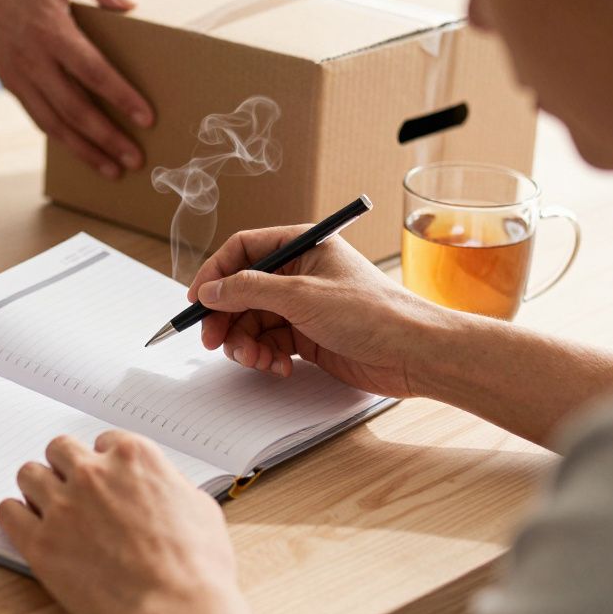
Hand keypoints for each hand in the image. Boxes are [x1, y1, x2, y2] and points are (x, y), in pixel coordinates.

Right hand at [0, 0, 153, 179]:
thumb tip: (131, 4)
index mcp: (51, 31)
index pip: (93, 73)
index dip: (121, 98)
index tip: (147, 118)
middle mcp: (33, 61)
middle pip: (76, 109)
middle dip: (108, 139)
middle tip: (136, 159)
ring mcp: (18, 76)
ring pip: (54, 124)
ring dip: (84, 151)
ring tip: (112, 170)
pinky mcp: (10, 83)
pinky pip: (38, 118)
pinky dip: (61, 139)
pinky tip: (81, 151)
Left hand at [0, 431, 268, 613]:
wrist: (174, 608)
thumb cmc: (196, 566)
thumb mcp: (199, 508)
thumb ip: (171, 487)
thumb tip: (164, 490)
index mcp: (133, 457)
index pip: (102, 442)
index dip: (104, 464)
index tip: (105, 479)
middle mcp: (92, 473)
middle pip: (60, 450)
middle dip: (66, 468)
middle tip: (74, 491)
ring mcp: (63, 505)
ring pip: (28, 475)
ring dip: (37, 488)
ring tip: (48, 508)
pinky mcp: (40, 541)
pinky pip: (7, 512)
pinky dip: (15, 516)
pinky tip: (27, 527)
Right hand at [186, 226, 450, 396]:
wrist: (415, 354)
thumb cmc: (374, 314)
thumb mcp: (301, 296)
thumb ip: (249, 290)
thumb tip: (211, 290)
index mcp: (302, 246)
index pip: (243, 250)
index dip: (215, 274)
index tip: (197, 301)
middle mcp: (300, 273)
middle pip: (242, 290)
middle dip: (226, 318)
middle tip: (213, 341)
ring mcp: (303, 305)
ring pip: (253, 321)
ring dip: (245, 343)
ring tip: (256, 359)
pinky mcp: (309, 336)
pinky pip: (270, 342)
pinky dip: (266, 356)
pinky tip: (279, 367)